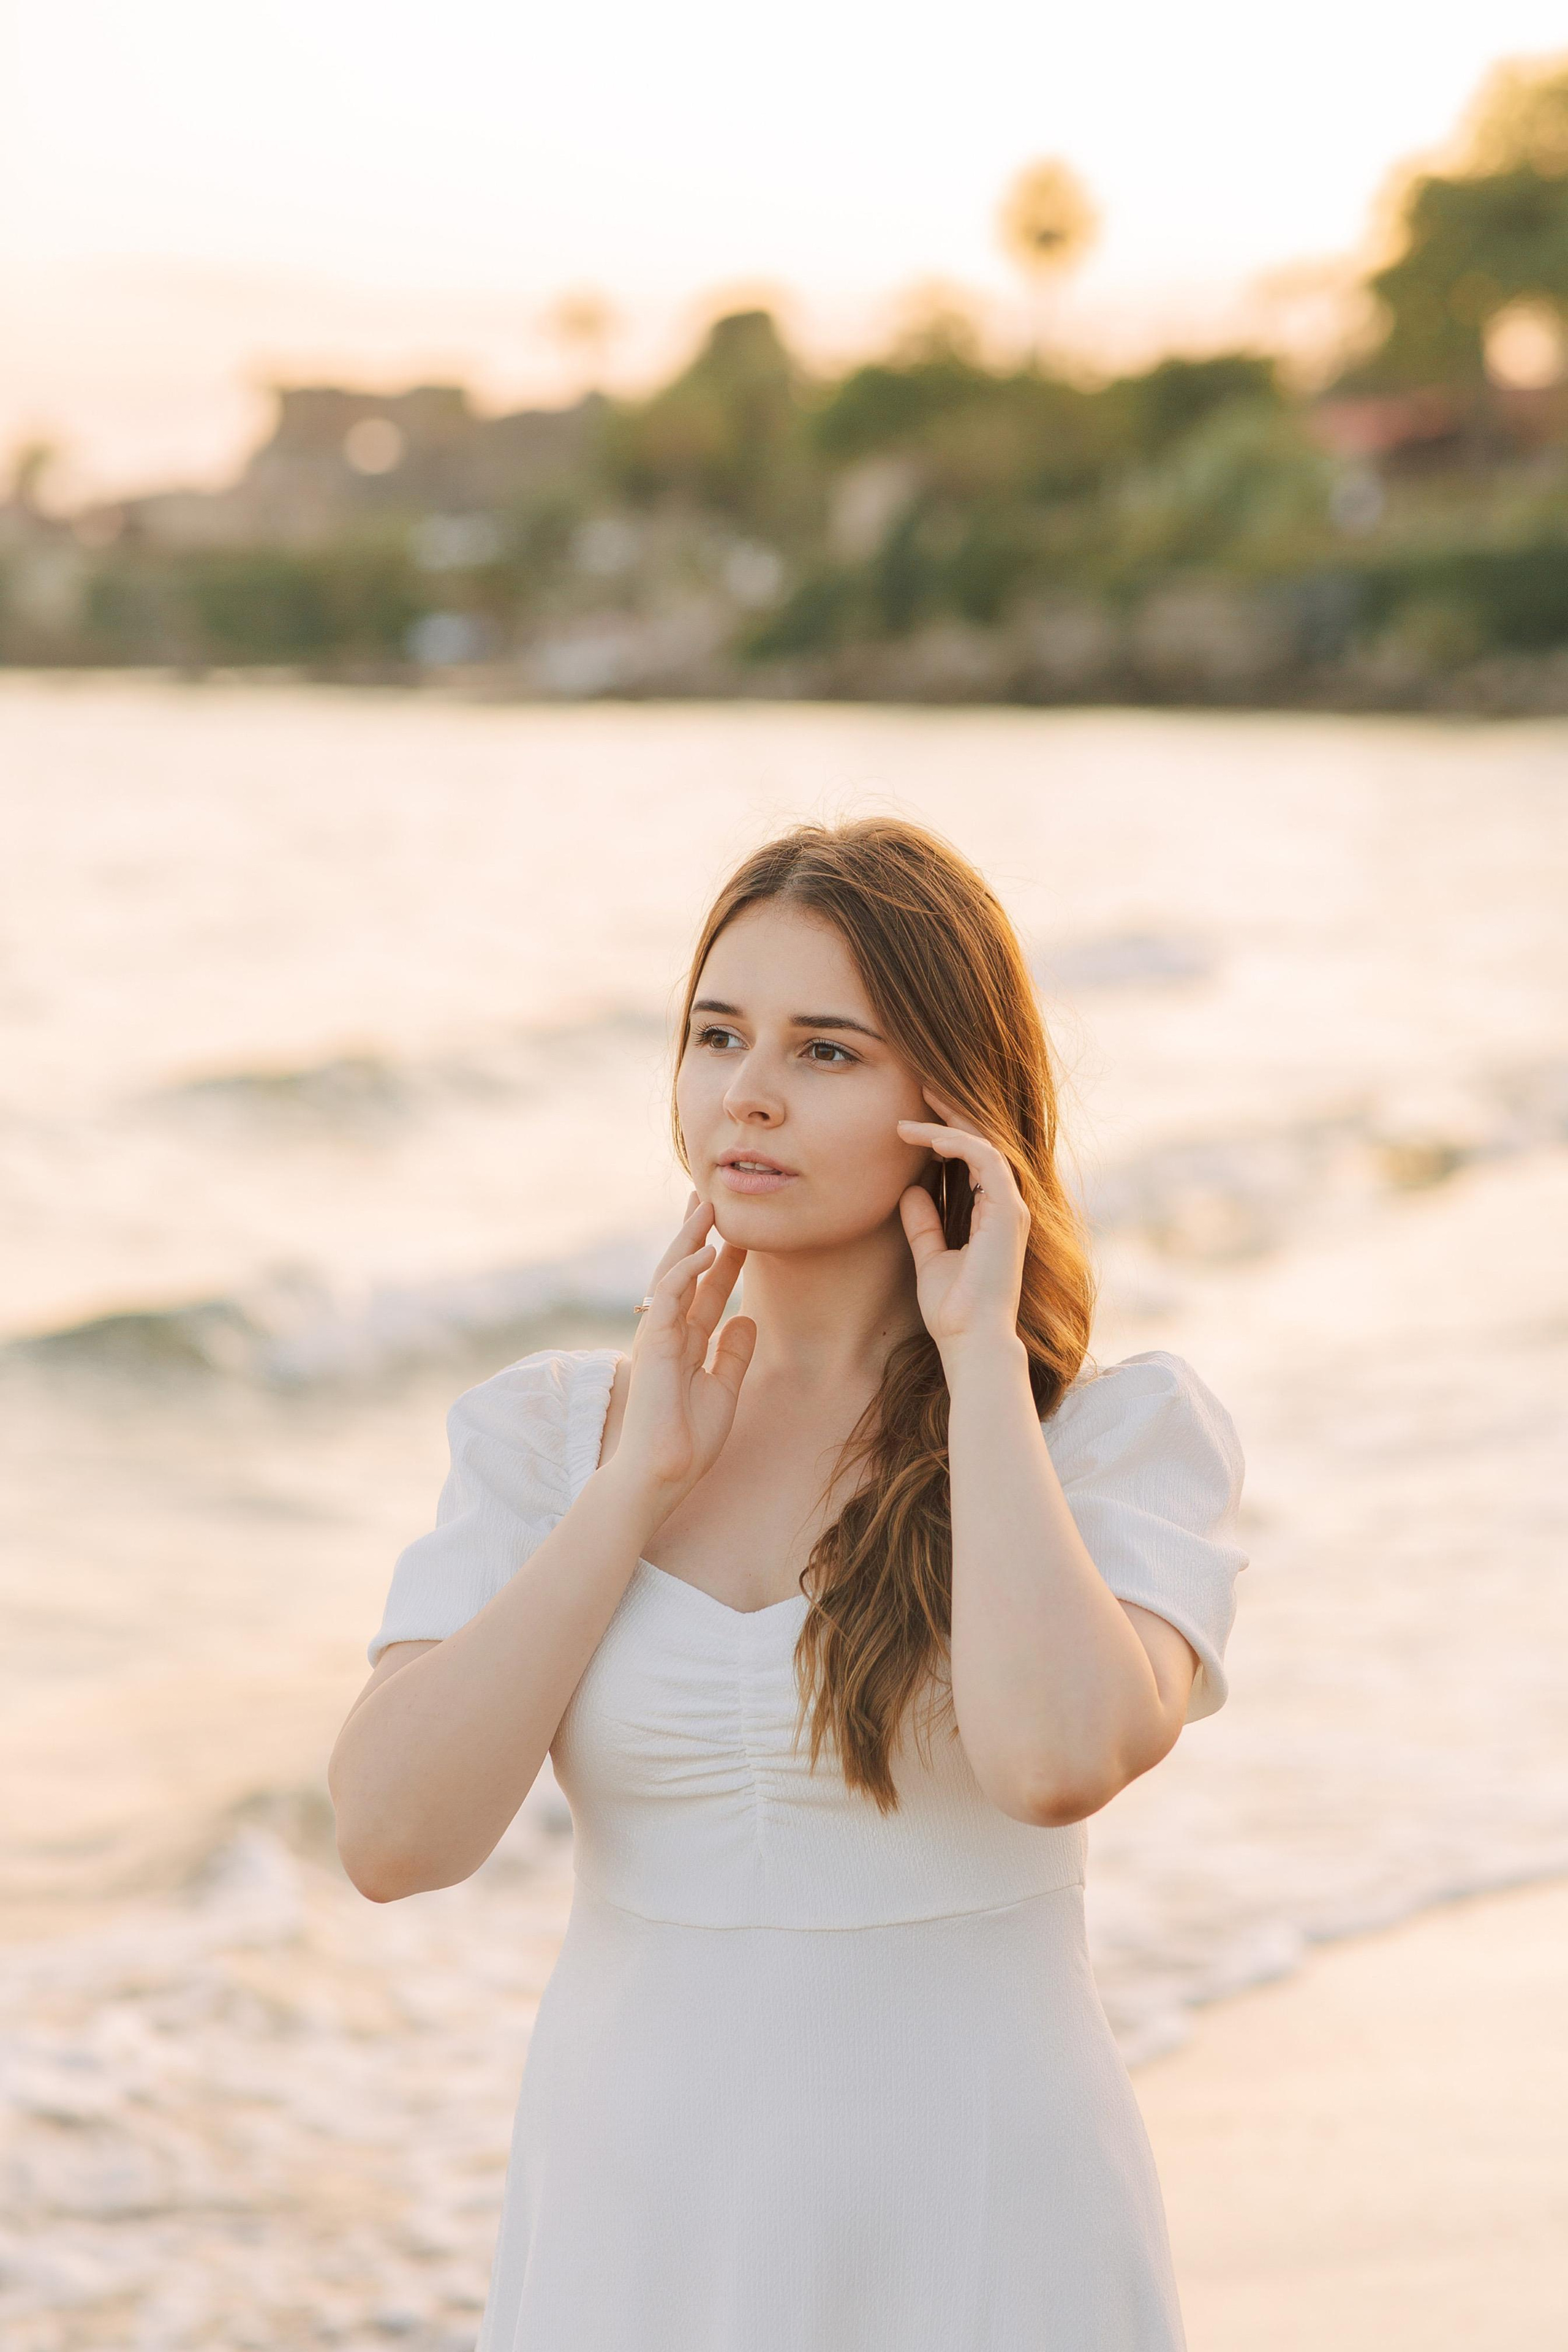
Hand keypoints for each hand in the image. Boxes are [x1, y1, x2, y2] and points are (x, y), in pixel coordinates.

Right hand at [606, 1192, 756, 1521]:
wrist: (664, 1473)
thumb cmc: (688, 1440)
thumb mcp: (724, 1390)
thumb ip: (732, 1354)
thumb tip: (747, 1318)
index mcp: (686, 1343)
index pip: (706, 1291)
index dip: (723, 1260)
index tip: (741, 1233)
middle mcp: (670, 1332)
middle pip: (684, 1273)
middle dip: (698, 1236)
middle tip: (712, 1198)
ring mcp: (658, 1335)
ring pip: (671, 1275)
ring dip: (690, 1240)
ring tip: (708, 1206)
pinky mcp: (652, 1343)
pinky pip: (669, 1297)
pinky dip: (686, 1272)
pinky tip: (706, 1251)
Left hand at [896, 1092, 1029, 1360]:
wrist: (970, 1339)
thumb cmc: (953, 1308)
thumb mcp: (929, 1256)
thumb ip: (923, 1223)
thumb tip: (910, 1190)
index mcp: (993, 1213)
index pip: (973, 1158)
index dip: (946, 1132)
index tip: (911, 1118)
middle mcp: (1006, 1205)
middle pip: (983, 1141)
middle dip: (953, 1111)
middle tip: (921, 1086)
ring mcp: (1010, 1207)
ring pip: (986, 1143)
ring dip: (951, 1120)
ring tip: (918, 1100)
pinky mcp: (1007, 1212)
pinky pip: (985, 1160)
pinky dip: (956, 1143)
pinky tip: (926, 1136)